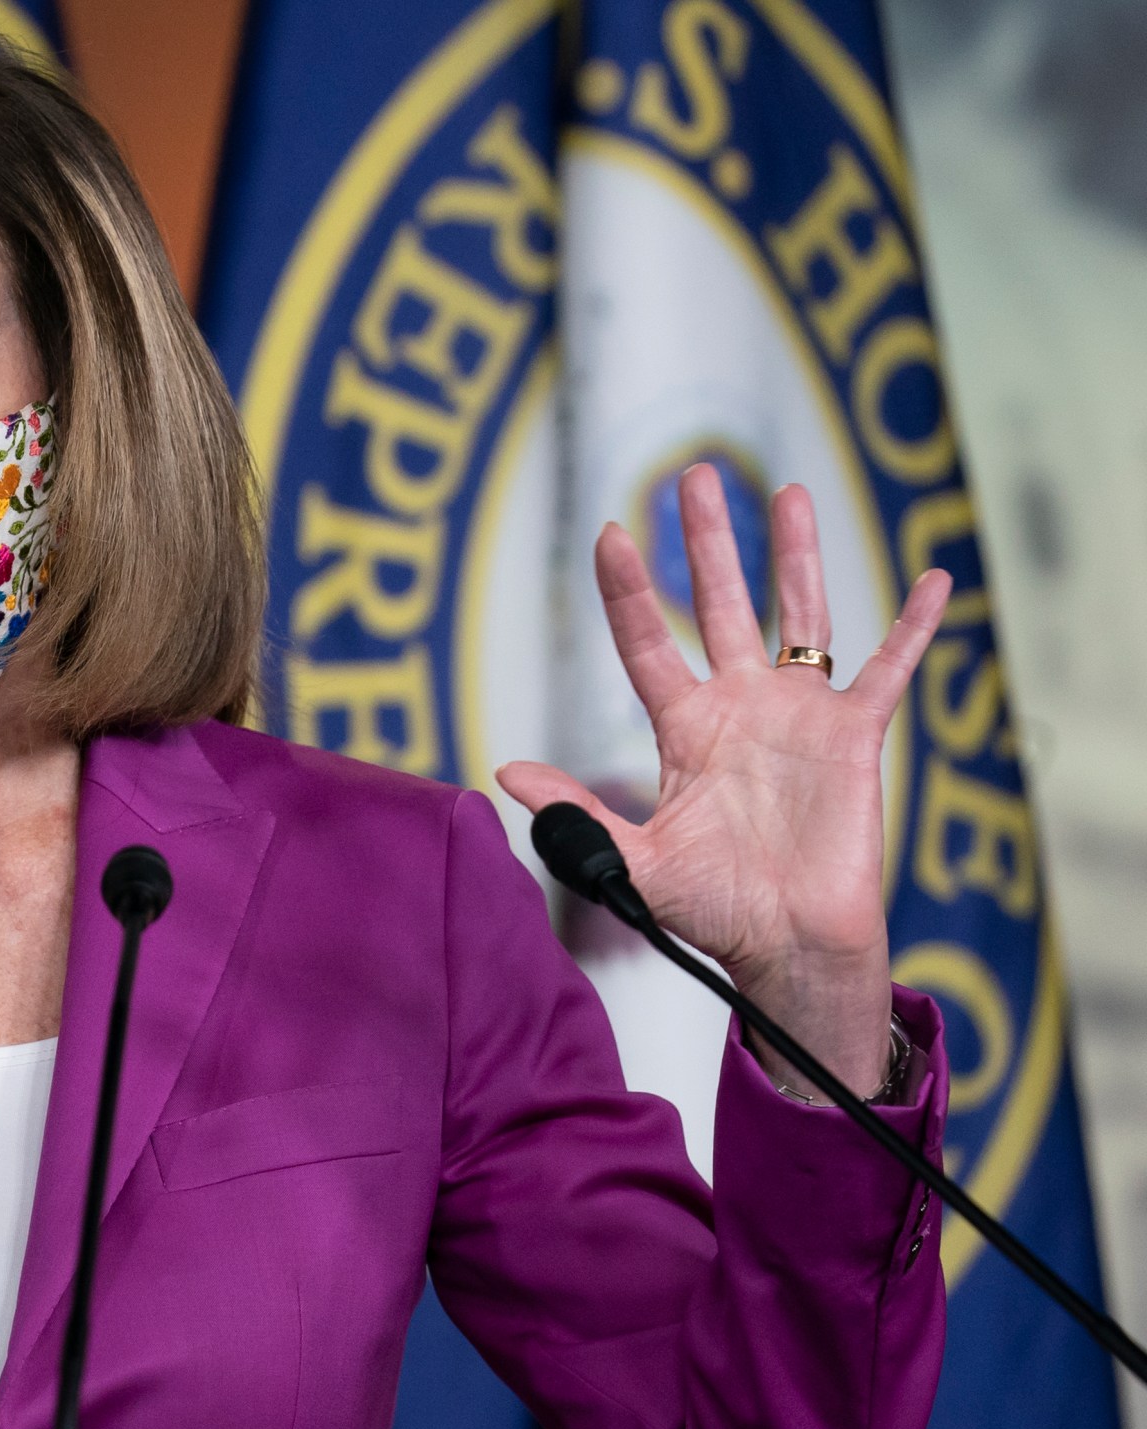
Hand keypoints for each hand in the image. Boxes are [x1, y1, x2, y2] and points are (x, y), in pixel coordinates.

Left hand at [495, 465, 949, 1092]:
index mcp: (684, 727)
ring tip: (787, 490)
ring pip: (798, 614)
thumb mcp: (631, 861)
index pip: (647, 642)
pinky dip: (911, 630)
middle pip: (720, 603)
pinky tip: (931, 582)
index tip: (609, 534)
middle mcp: (739, 705)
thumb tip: (504, 770)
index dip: (629, 590)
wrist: (784, 946)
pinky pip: (887, 672)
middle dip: (708, 541)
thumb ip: (576, 813)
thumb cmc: (711, 909)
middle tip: (692, 474)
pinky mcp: (854, 737)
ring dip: (795, 554)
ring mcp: (798, 715)